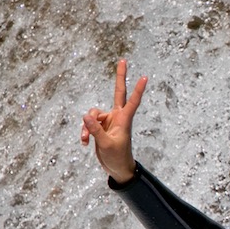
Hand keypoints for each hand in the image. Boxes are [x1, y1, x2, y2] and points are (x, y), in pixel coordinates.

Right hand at [80, 59, 147, 183]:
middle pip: (118, 92)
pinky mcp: (100, 127)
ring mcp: (108, 121)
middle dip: (120, 77)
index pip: (132, 101)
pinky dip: (85, 132)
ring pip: (93, 114)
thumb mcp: (105, 144)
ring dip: (86, 126)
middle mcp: (117, 117)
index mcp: (123, 120)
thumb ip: (95, 130)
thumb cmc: (117, 157)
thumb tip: (86, 115)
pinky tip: (85, 143)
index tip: (145, 77)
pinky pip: (88, 124)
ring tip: (86, 140)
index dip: (137, 90)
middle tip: (123, 60)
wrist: (117, 168)